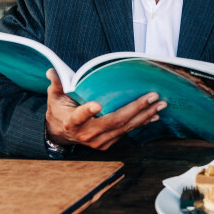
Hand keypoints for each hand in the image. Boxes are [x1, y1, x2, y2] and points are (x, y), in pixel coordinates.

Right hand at [44, 69, 166, 149]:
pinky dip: (141, 123)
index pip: (79, 117)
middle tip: (153, 96)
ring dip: (145, 116)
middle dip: (136, 109)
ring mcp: (99, 141)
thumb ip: (57, 84)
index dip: (87, 111)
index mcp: (72, 122)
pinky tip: (154, 115)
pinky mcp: (108, 143)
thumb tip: (52, 70)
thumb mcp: (55, 97)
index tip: (97, 104)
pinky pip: (127, 132)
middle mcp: (87, 134)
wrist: (62, 133)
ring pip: (125, 128)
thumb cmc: (60, 110)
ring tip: (160, 104)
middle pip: (114, 121)